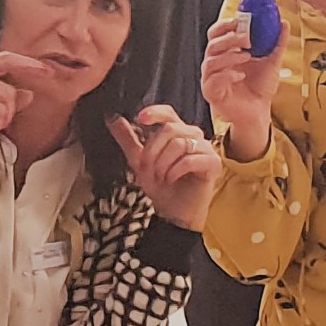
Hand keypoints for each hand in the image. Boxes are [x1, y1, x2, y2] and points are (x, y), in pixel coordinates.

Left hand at [108, 106, 221, 229]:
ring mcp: (205, 149)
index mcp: (177, 132)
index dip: (155, 113)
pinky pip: (190, 159)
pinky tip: (171, 179)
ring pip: (179, 144)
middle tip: (147, 168)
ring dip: (163, 163)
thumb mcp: (139, 162)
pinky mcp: (212, 163)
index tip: (140, 119)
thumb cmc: (162, 187)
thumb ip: (128, 139)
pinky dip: (175, 170)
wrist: (174, 213)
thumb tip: (113, 119)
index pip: (168, 113)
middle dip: (153, 150)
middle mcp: (192, 136)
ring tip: (160, 176)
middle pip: (170, 129)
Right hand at [199, 12, 277, 156]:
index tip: (240, 21)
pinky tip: (240, 75)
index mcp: (225, 53)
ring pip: (210, 61)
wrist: (259, 112)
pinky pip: (213, 81)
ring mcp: (211, 79)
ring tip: (247, 56)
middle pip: (212, 44)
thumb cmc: (260, 87)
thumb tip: (284, 23)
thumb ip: (277, 43)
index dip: (225, 25)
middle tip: (247, 38)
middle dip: (229, 38)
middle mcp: (215, 64)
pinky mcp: (212, 93)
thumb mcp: (272, 61)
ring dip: (229, 55)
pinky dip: (227, 75)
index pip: (216, 33)